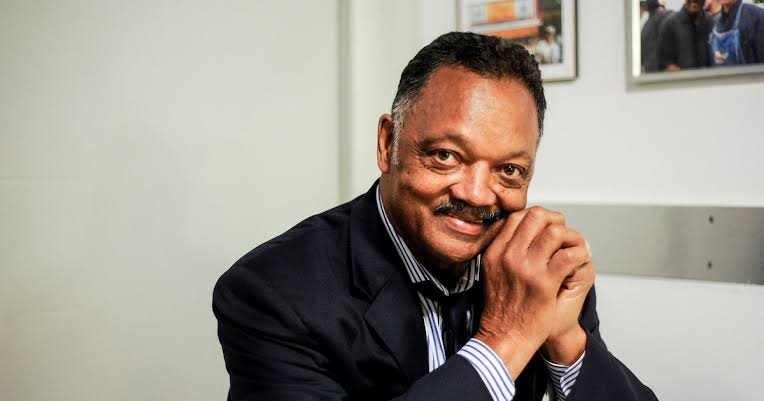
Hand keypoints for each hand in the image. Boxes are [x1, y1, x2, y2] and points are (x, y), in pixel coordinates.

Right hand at [475, 207, 587, 378]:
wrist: (505, 336)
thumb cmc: (502, 308)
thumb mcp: (491, 272)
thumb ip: (501, 250)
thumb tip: (517, 231)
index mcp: (494, 251)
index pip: (517, 217)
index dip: (537, 215)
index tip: (546, 224)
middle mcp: (508, 256)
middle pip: (536, 217)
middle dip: (555, 220)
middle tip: (563, 232)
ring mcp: (526, 268)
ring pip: (555, 233)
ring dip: (570, 237)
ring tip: (573, 247)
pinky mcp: (544, 283)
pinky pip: (568, 256)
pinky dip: (579, 254)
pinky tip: (579, 260)